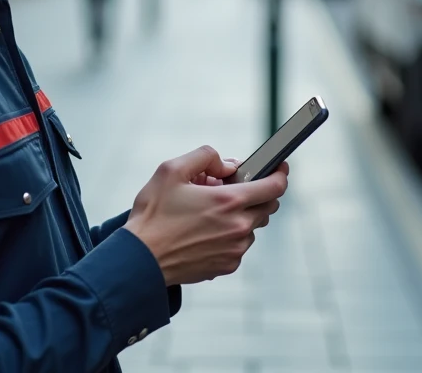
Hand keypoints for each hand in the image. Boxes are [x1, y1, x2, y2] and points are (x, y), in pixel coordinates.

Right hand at [125, 146, 288, 286]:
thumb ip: (205, 157)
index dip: (280, 174)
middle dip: (255, 192)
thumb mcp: (172, 170)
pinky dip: (229, 234)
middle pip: (267, 206)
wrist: (140, 260)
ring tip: (209, 211)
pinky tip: (205, 231)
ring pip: (252, 226)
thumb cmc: (153, 215)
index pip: (274, 186)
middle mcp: (238, 227)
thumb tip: (228, 165)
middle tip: (228, 188)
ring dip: (240, 215)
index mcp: (229, 202)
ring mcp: (235, 249)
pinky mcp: (227, 266)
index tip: (280, 168)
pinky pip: (239, 244)